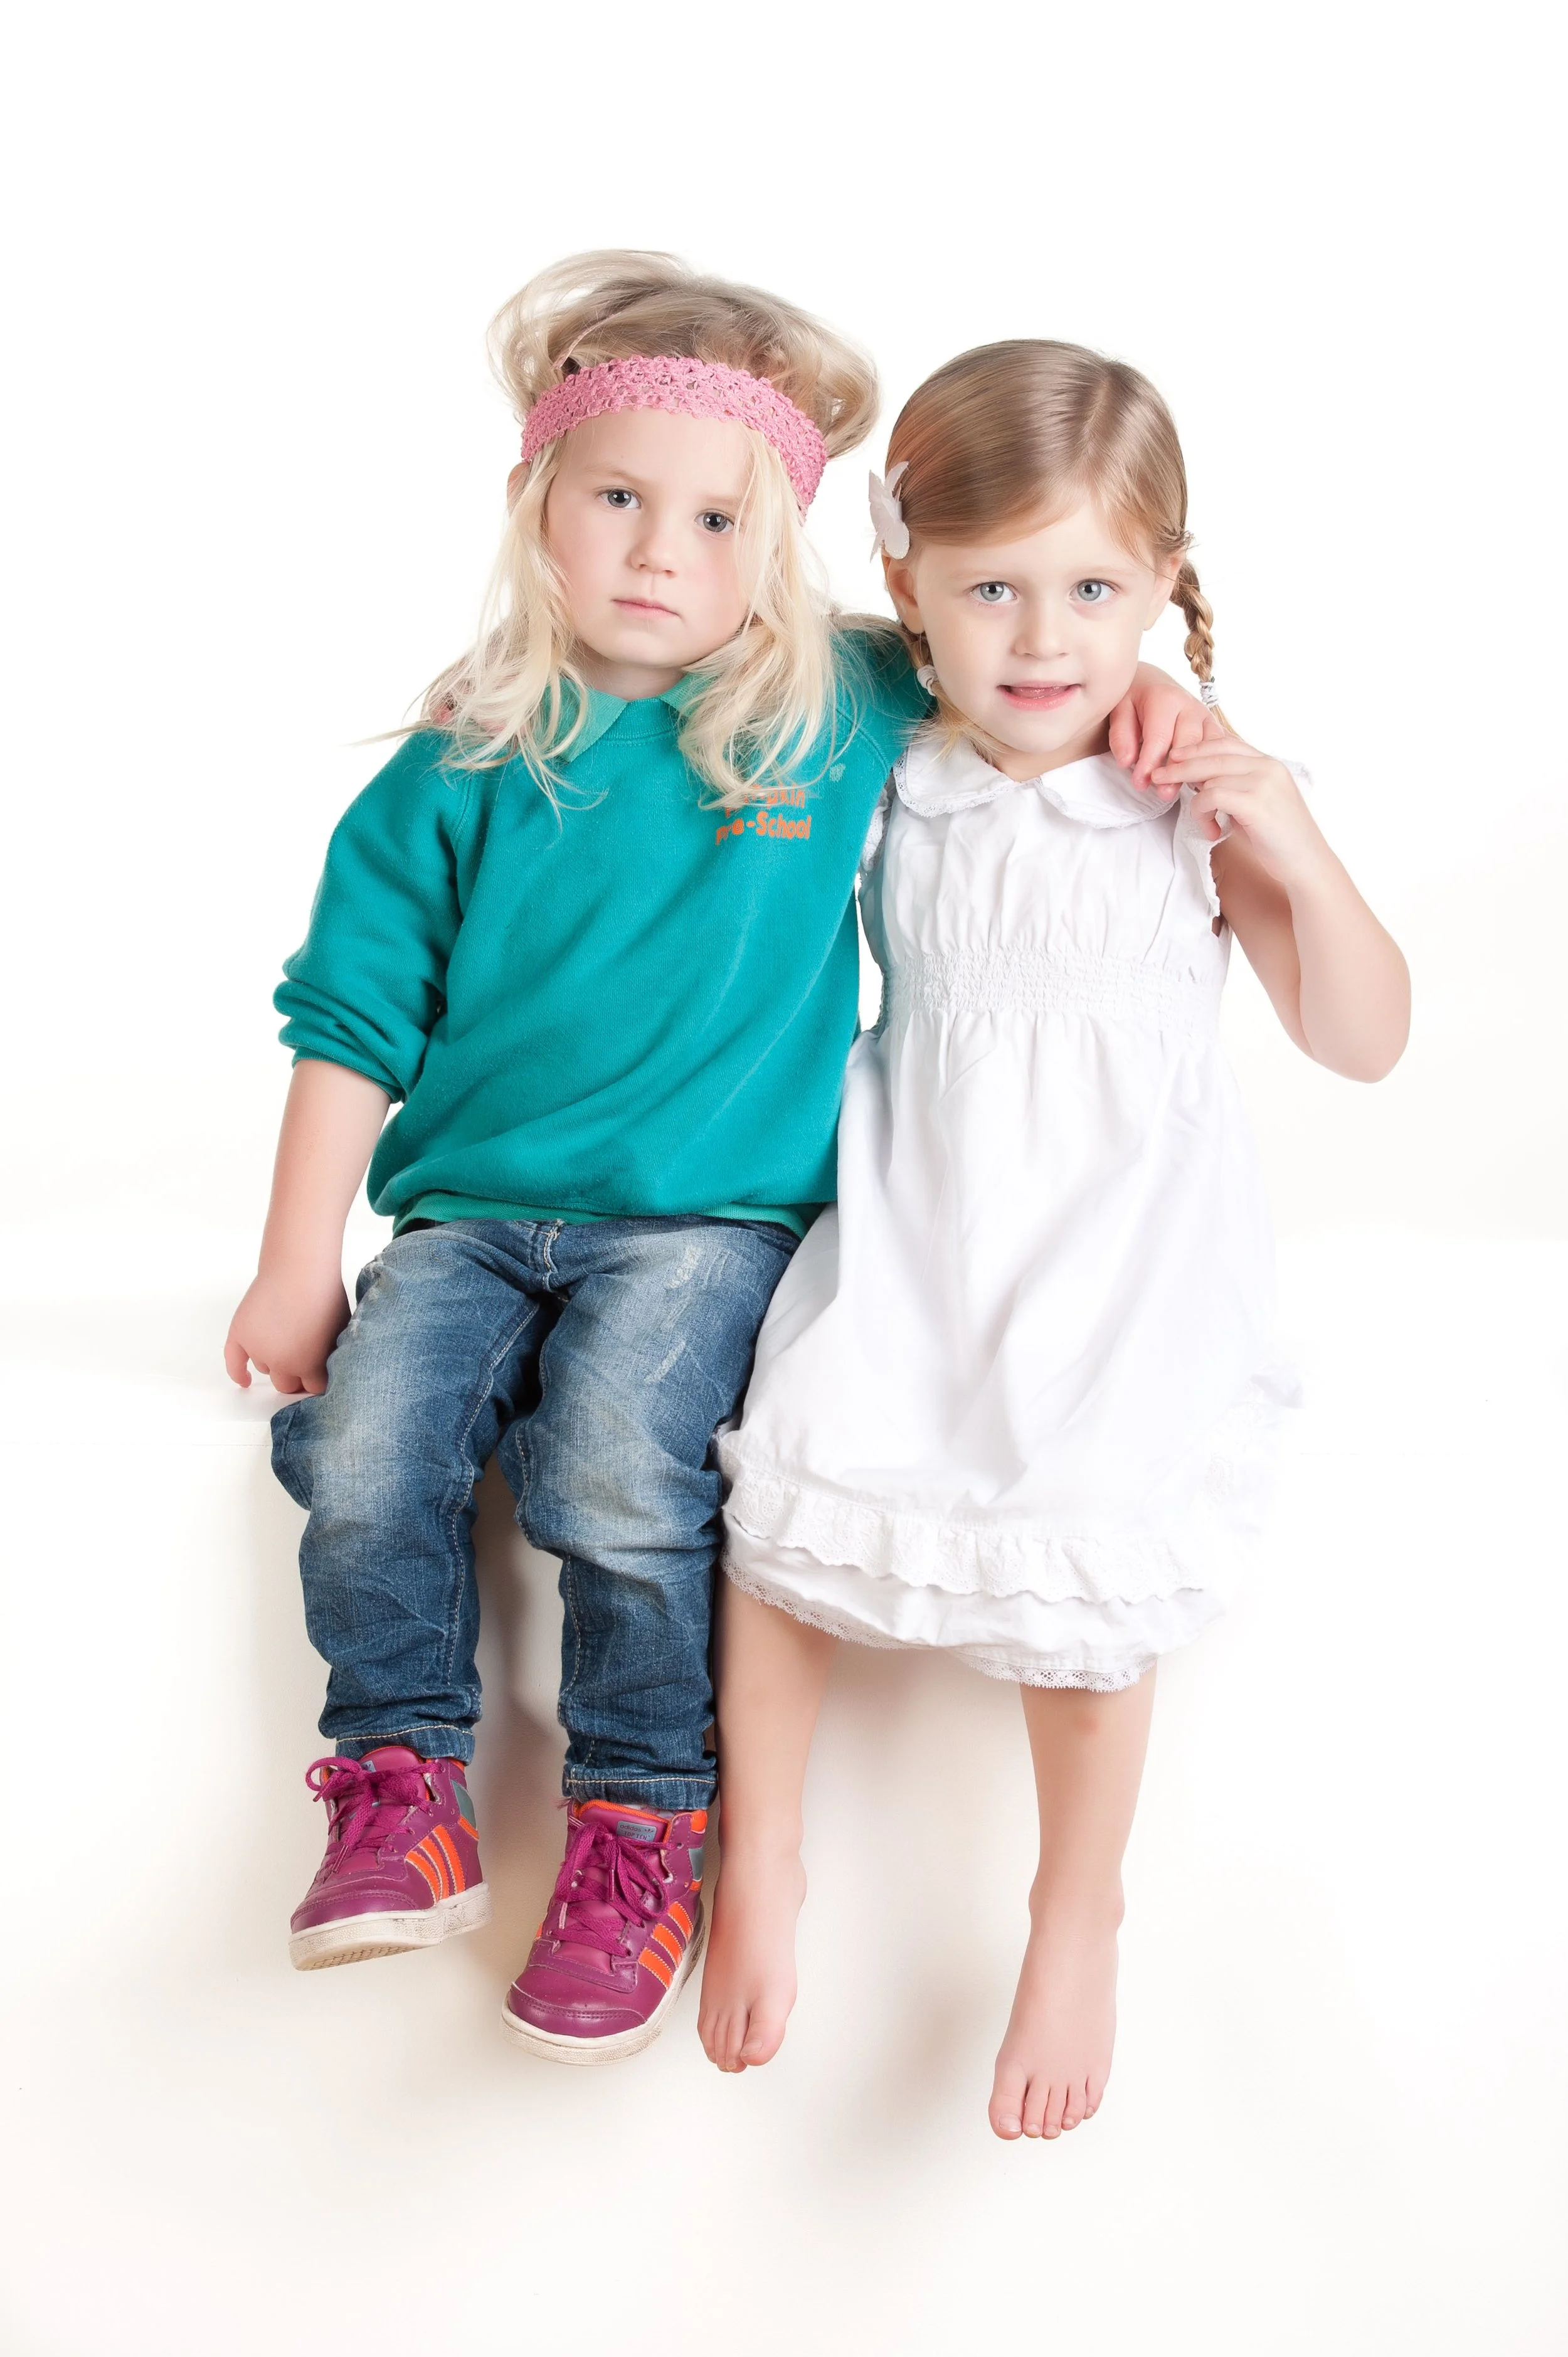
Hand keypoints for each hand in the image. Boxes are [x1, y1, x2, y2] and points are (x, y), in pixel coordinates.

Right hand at [224, 1264, 349, 1394]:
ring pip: (265, 1369)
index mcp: (309, 1365)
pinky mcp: (240, 1335)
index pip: (313, 1389)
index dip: (318, 1379)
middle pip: (286, 1384)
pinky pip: (234, 1363)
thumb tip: (329, 1368)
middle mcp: (282, 1363)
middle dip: (295, 1376)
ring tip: (284, 1338)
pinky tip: (245, 1381)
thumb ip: (333, 1355)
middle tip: (302, 1358)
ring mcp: (258, 1349)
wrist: (300, 1269)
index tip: (321, 1372)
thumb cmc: (326, 1294)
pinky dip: (238, 1374)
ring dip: (274, 1361)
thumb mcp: (341, 1331)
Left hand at [1107, 665, 1227, 792]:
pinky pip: (1220, 746)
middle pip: (1188, 742)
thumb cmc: (1133, 698)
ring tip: (1186, 790)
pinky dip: (1214, 764)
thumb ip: (1121, 736)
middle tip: (1164, 794)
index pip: (1159, 736)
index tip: (1140, 783)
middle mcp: (1190, 705)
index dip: (1150, 762)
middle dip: (1176, 771)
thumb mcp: (1119, 710)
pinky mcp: (1213, 726)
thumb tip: (1127, 762)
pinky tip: (1203, 781)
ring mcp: (1205, 716)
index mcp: (1165, 698)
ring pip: (1209, 746)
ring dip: (1198, 770)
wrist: (1151, 681)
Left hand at [1149, 735, 1330, 886]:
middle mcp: (1267, 766)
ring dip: (1196, 800)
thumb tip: (1200, 779)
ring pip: (1209, 776)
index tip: (1175, 757)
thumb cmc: (1278, 839)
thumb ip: (1234, 787)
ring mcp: (1263, 782)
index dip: (1197, 748)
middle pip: (1213, 754)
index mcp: (1269, 763)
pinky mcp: (1255, 803)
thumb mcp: (1254, 804)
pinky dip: (1203, 814)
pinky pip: (1212, 796)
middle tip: (1158, 775)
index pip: (1226, 743)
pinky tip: (1212, 831)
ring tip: (1202, 820)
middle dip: (1180, 764)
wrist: (1306, 864)